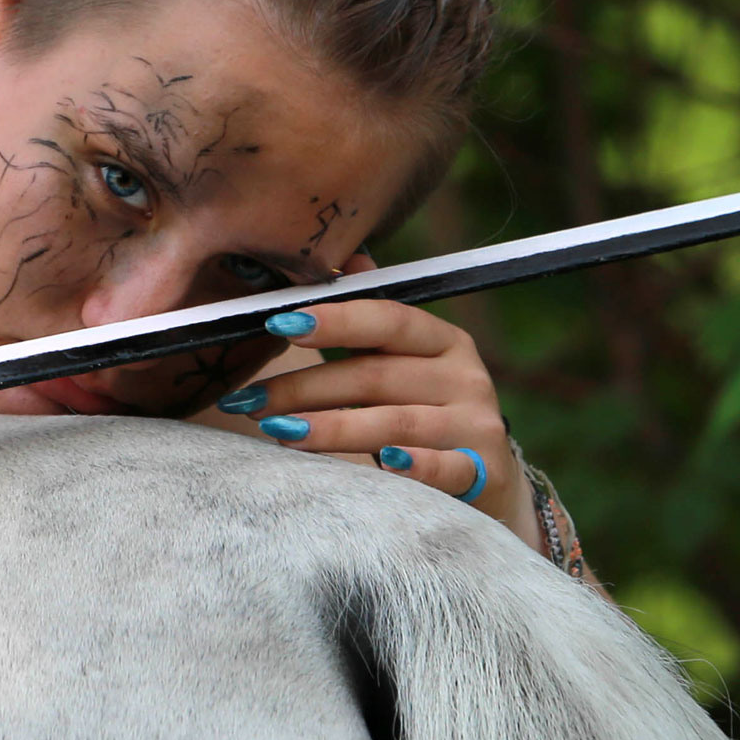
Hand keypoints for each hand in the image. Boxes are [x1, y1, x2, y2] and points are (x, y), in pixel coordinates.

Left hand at [214, 290, 542, 558]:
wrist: (491, 483)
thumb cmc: (431, 414)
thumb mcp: (411, 364)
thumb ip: (375, 318)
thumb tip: (347, 256)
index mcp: (443, 341)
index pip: (386, 319)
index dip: (334, 319)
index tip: (279, 324)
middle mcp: (464, 377)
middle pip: (375, 375)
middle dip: (304, 387)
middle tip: (249, 401)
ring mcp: (475, 426)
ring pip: (395, 422)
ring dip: (331, 427)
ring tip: (278, 432)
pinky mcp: (481, 473)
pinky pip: (444, 467)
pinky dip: (413, 465)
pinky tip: (382, 464)